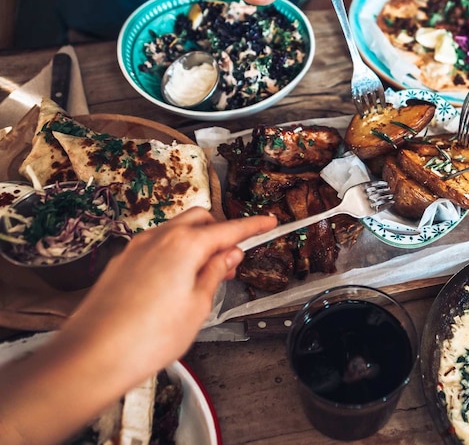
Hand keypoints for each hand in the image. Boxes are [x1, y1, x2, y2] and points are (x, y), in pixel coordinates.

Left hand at [59, 208, 276, 379]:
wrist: (93, 356)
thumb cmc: (148, 337)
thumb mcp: (198, 307)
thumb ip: (215, 274)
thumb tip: (229, 255)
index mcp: (184, 245)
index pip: (228, 229)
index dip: (252, 226)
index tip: (269, 222)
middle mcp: (159, 238)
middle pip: (200, 219)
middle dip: (220, 231)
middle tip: (232, 259)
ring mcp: (136, 248)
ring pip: (175, 230)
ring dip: (196, 243)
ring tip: (205, 276)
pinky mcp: (121, 262)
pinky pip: (156, 246)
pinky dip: (174, 253)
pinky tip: (176, 282)